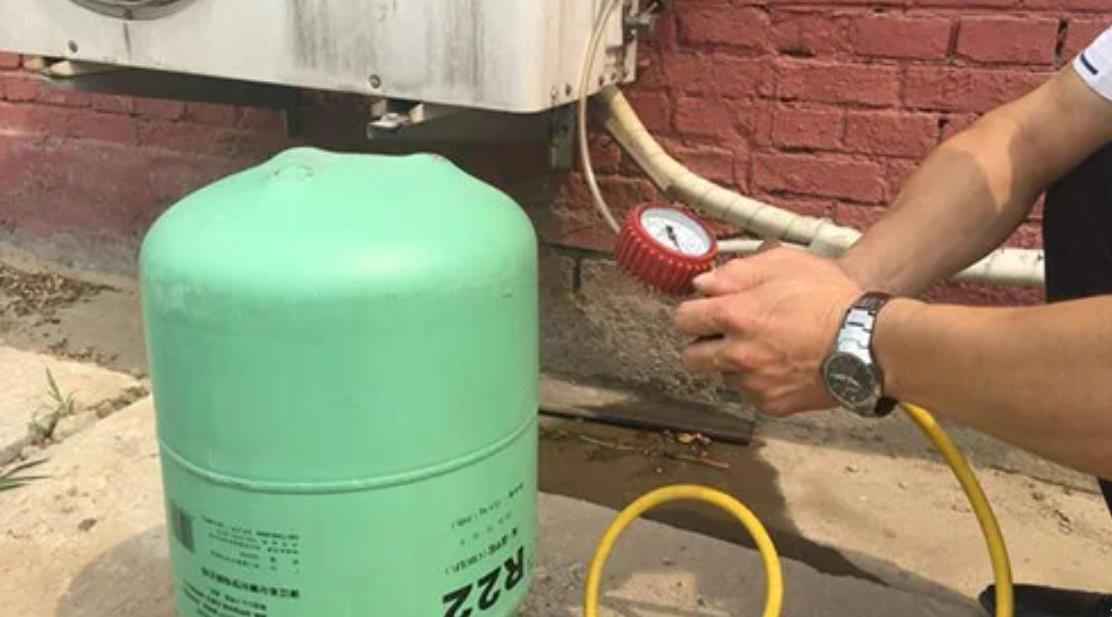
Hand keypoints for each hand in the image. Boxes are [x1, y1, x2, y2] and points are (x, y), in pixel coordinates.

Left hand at [674, 245, 862, 415]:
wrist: (868, 343)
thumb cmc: (830, 299)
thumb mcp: (784, 264)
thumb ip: (736, 272)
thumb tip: (703, 283)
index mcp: (735, 316)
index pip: (683, 319)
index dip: (693, 313)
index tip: (705, 311)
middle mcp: (737, 354)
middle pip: (691, 357)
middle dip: (703, 344)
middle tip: (727, 333)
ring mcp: (754, 383)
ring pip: (723, 375)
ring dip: (735, 363)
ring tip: (767, 347)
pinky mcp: (772, 404)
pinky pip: (751, 392)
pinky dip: (760, 381)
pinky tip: (783, 364)